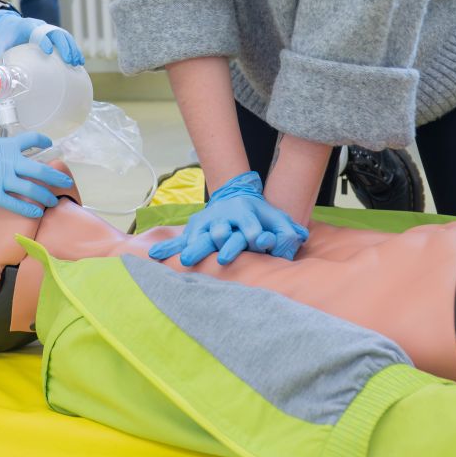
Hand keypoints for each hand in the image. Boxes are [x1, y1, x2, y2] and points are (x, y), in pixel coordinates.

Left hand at [0, 10, 83, 66]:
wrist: (5, 24)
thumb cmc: (2, 38)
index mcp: (24, 26)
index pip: (36, 30)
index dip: (42, 39)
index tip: (47, 51)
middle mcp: (38, 25)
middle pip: (55, 32)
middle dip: (64, 46)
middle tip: (70, 61)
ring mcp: (46, 28)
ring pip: (63, 35)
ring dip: (72, 48)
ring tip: (77, 63)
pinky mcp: (51, 34)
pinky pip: (64, 39)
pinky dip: (72, 49)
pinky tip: (77, 63)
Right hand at [0, 118, 74, 217]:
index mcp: (7, 146)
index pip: (31, 140)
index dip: (42, 141)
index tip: (48, 145)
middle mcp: (10, 162)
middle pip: (40, 170)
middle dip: (56, 176)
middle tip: (66, 181)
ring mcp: (3, 178)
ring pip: (32, 189)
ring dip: (46, 196)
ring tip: (54, 201)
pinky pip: (15, 203)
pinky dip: (28, 208)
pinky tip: (37, 213)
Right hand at [148, 171, 308, 265]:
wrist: (235, 195)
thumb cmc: (259, 213)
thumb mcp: (275, 216)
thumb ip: (288, 228)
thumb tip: (301, 237)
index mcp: (245, 214)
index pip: (250, 226)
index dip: (254, 235)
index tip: (256, 243)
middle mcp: (224, 219)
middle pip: (221, 232)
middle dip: (220, 243)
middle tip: (221, 258)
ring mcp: (207, 224)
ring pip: (199, 237)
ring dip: (193, 248)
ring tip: (187, 261)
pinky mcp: (195, 230)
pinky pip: (180, 240)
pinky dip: (168, 247)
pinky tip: (155, 254)